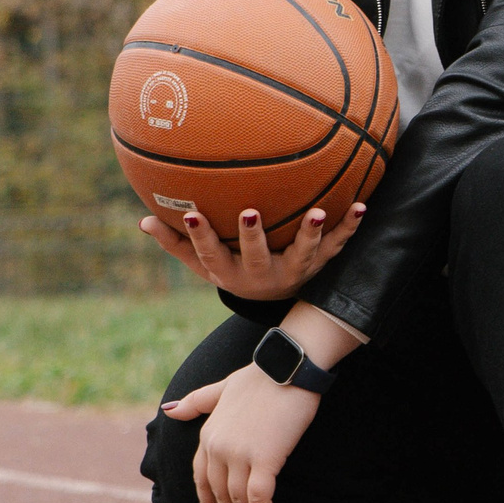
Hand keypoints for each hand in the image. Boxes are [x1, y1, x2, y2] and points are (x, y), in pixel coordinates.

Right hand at [139, 201, 364, 299]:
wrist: (278, 297)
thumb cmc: (233, 268)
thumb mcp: (204, 264)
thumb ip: (176, 244)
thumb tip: (142, 221)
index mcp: (231, 273)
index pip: (212, 255)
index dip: (201, 237)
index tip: (192, 212)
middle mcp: (262, 276)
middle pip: (256, 257)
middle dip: (252, 236)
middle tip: (250, 212)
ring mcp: (294, 270)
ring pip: (303, 254)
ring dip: (311, 233)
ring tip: (318, 211)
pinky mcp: (320, 263)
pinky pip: (338, 245)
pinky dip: (350, 226)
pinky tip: (361, 205)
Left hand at [159, 362, 318, 502]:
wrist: (288, 367)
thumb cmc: (261, 377)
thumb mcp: (221, 388)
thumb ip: (196, 402)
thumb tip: (167, 410)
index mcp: (208, 433)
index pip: (201, 477)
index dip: (207, 501)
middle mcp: (219, 447)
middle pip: (220, 492)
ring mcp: (240, 454)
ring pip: (238, 498)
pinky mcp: (265, 459)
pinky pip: (259, 498)